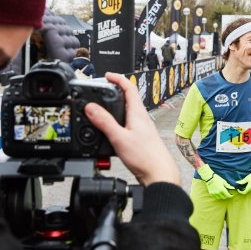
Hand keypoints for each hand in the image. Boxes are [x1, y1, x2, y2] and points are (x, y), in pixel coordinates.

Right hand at [85, 72, 179, 186]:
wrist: (159, 174)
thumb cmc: (145, 157)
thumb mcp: (119, 138)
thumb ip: (105, 122)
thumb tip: (91, 107)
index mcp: (138, 113)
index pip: (129, 88)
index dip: (118, 78)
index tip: (107, 75)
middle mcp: (142, 118)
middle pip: (129, 98)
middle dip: (115, 90)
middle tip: (103, 88)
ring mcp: (142, 128)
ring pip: (129, 110)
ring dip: (117, 105)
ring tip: (105, 105)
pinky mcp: (141, 138)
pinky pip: (129, 122)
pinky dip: (119, 119)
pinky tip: (113, 128)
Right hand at [197, 164, 234, 199]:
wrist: (209, 178)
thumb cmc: (217, 179)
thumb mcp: (224, 181)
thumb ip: (228, 186)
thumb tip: (233, 188)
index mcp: (222, 190)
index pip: (228, 195)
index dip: (230, 196)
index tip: (232, 195)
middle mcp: (218, 193)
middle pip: (224, 197)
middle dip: (227, 196)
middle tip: (228, 194)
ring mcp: (214, 194)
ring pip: (220, 198)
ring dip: (222, 196)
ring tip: (224, 193)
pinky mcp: (211, 194)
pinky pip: (216, 197)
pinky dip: (218, 196)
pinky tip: (219, 193)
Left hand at [236, 167, 250, 194]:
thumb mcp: (247, 178)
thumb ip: (242, 182)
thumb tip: (236, 183)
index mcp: (250, 187)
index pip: (244, 192)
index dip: (240, 191)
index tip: (238, 189)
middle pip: (247, 191)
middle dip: (244, 189)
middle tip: (242, 185)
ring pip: (250, 190)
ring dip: (247, 188)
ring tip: (246, 184)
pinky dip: (250, 188)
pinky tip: (250, 184)